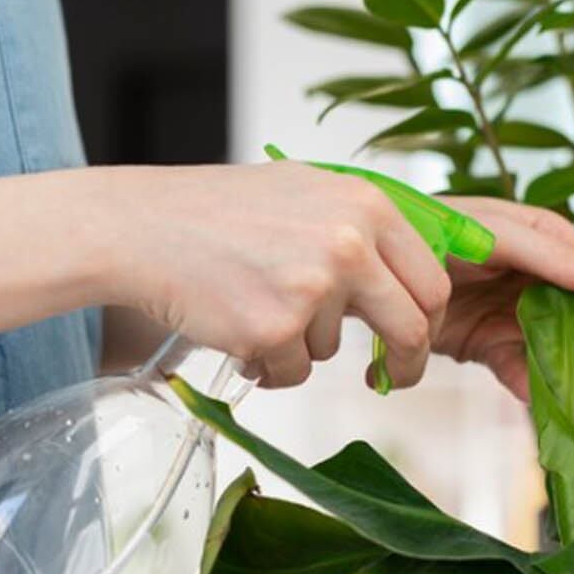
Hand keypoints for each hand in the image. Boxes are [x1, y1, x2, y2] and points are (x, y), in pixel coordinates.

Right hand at [121, 161, 447, 387]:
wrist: (143, 228)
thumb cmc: (218, 212)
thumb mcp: (306, 193)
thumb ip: (362, 229)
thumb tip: (411, 279)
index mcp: (366, 205)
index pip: (430, 280)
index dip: (428, 321)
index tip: (415, 342)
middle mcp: (349, 244)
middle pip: (410, 328)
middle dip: (405, 364)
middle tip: (388, 379)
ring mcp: (312, 288)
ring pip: (333, 350)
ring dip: (298, 345)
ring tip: (252, 305)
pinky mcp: (274, 329)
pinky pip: (291, 371)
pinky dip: (266, 364)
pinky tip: (234, 326)